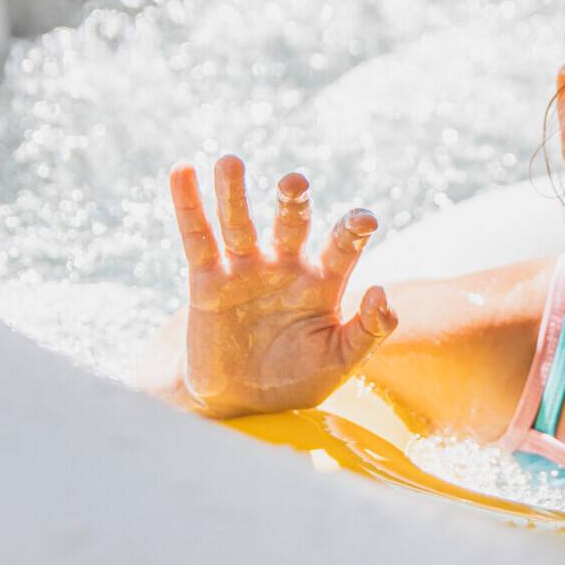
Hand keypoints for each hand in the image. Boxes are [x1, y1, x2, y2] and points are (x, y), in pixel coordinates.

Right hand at [170, 155, 396, 417]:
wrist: (241, 403)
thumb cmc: (297, 378)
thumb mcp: (340, 362)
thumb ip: (368, 331)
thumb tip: (383, 292)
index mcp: (324, 281)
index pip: (342, 246)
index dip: (353, 229)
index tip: (366, 219)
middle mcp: (287, 266)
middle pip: (291, 222)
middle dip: (292, 201)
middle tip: (294, 182)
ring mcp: (247, 269)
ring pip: (240, 223)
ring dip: (234, 192)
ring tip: (229, 162)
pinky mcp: (208, 280)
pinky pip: (197, 238)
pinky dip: (188, 205)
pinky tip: (182, 170)